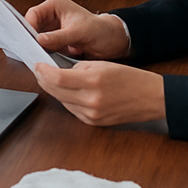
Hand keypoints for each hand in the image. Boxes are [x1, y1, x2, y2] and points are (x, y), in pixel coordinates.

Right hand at [25, 0, 131, 59]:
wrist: (113, 42)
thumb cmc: (101, 30)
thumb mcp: (79, 32)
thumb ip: (59, 36)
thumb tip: (40, 40)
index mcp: (55, 6)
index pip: (33, 14)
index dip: (29, 27)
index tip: (31, 40)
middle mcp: (52, 16)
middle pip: (32, 27)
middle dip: (34, 39)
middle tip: (35, 49)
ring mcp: (53, 30)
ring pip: (37, 39)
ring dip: (41, 48)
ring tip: (47, 53)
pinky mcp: (56, 42)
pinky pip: (45, 48)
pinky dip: (48, 54)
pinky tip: (54, 57)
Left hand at [32, 60, 164, 126]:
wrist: (151, 98)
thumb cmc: (130, 78)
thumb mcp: (103, 65)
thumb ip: (79, 68)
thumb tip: (58, 71)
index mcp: (93, 81)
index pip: (57, 78)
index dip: (42, 71)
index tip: (37, 65)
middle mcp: (91, 100)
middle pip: (56, 91)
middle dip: (44, 80)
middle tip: (38, 71)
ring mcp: (91, 114)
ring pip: (62, 101)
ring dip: (54, 90)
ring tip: (49, 79)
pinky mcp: (93, 123)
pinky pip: (72, 110)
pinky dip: (66, 100)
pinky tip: (66, 92)